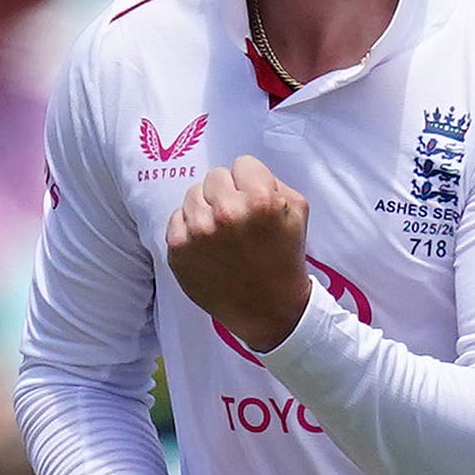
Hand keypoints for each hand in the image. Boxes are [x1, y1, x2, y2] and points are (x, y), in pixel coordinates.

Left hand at [165, 156, 312, 352]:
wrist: (268, 309)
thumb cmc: (284, 258)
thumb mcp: (297, 212)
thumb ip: (273, 182)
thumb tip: (244, 173)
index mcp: (260, 199)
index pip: (242, 164)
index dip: (251, 182)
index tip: (254, 202)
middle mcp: (226, 212)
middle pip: (214, 176)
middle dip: (227, 193)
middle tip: (237, 219)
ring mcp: (199, 231)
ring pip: (193, 194)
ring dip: (206, 208)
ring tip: (221, 233)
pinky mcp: (179, 250)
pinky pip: (176, 218)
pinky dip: (189, 228)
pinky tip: (207, 245)